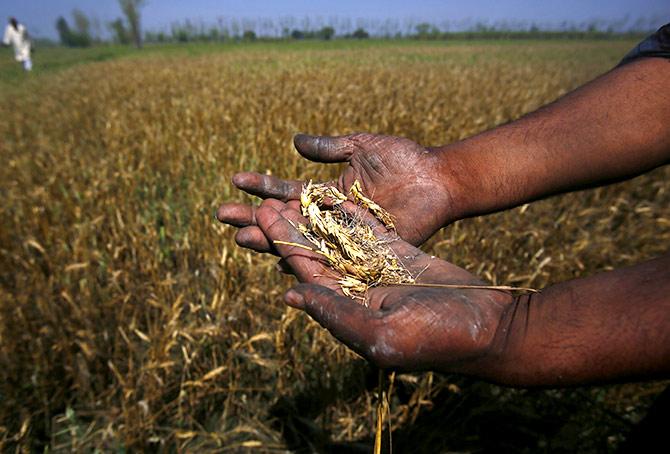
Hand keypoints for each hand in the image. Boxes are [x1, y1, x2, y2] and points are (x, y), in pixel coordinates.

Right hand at [216, 133, 455, 250]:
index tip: (235, 180)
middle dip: (253, 217)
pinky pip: (329, 259)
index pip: (287, 192)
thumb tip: (293, 141)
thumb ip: (329, 148)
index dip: (262, 186)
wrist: (437, 178)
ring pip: (300, 241)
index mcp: (329, 194)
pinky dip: (305, 261)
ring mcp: (344, 237)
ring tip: (241, 236)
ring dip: (270, 239)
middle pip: (284, 221)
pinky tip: (279, 261)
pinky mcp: (361, 252)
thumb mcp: (361, 147)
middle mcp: (331, 218)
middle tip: (221, 215)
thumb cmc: (403, 160)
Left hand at [253, 198, 512, 372]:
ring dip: (314, 219)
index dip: (282, 245)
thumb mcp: (382, 332)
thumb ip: (336, 313)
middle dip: (290, 229)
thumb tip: (290, 294)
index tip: (260, 219)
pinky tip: (330, 197)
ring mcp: (379, 271)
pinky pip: (369, 232)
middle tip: (263, 202)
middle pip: (315, 254)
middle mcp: (357, 290)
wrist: (489, 326)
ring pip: (337, 240)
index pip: (306, 273)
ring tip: (289, 195)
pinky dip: (350, 214)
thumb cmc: (438, 338)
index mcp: (348, 310)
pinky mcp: (401, 255)